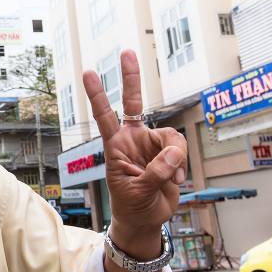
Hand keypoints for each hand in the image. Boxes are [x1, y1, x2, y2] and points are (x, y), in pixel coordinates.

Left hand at [83, 50, 186, 247]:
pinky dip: (182, 164)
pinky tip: (176, 179)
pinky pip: (181, 149)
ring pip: (171, 135)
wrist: (146, 218)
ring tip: (170, 178)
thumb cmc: (131, 205)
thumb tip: (173, 152)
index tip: (89, 73)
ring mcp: (151, 143)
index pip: (104, 116)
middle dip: (130, 78)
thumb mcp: (137, 191)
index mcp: (114, 146)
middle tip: (127, 53)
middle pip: (132, 102)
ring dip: (175, 157)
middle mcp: (132, 139)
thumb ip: (156, 171)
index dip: (98, 95)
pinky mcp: (169, 152)